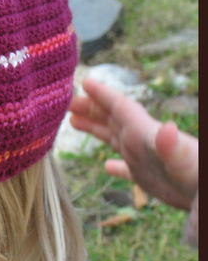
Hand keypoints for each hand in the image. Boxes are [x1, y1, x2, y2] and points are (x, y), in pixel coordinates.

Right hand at [69, 78, 197, 212]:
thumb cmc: (198, 179)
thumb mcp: (184, 162)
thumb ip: (172, 147)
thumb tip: (168, 129)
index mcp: (144, 133)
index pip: (120, 106)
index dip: (102, 93)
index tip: (85, 81)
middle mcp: (141, 141)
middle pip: (111, 117)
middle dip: (90, 107)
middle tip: (67, 101)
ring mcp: (143, 159)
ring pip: (114, 137)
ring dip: (95, 128)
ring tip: (73, 121)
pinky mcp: (148, 178)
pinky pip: (126, 169)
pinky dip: (116, 166)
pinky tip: (108, 166)